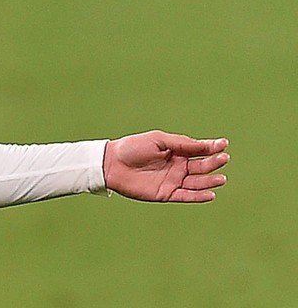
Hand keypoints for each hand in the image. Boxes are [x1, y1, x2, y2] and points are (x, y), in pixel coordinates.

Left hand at [103, 131, 229, 202]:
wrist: (111, 164)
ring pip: (197, 182)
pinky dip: (199, 196)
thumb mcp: (159, 140)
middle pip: (201, 166)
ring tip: (221, 179)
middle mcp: (178, 166)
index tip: (224, 144)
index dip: (212, 147)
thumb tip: (206, 145)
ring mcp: (173, 180)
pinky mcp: (167, 193)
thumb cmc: (133, 148)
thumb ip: (182, 143)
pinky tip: (211, 193)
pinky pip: (187, 196)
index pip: (199, 150)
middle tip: (224, 159)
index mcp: (176, 151)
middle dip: (214, 163)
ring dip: (210, 181)